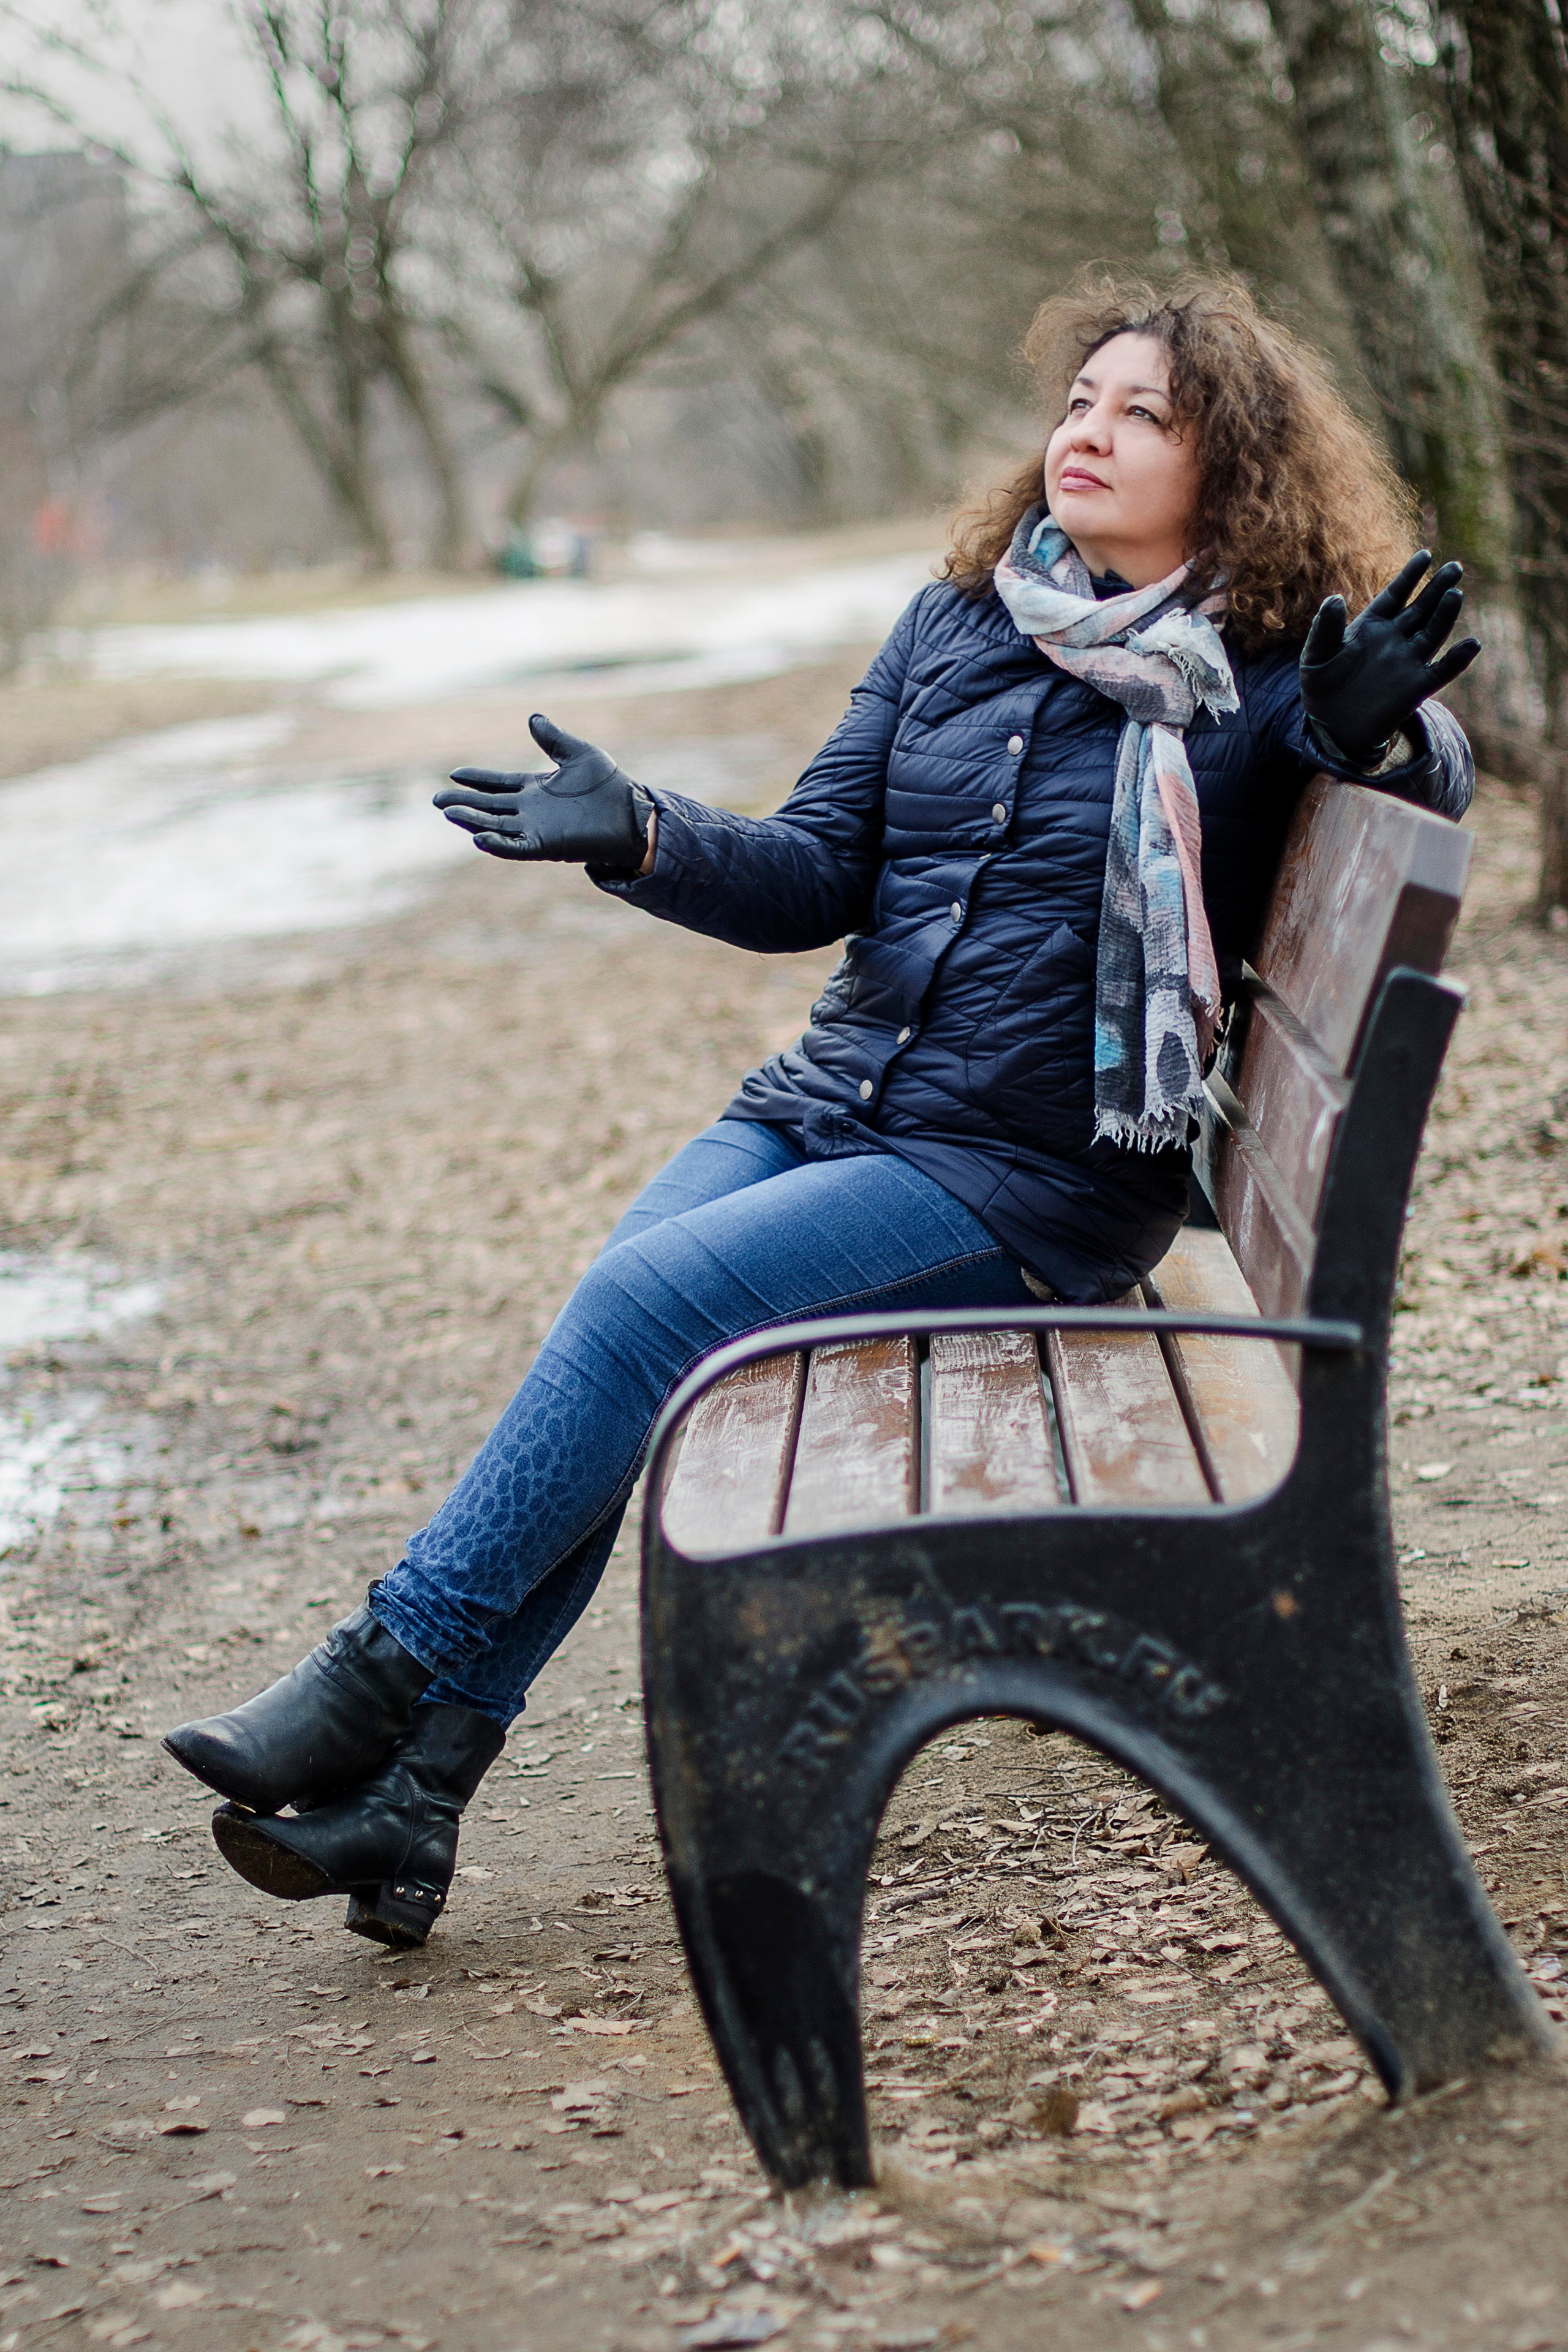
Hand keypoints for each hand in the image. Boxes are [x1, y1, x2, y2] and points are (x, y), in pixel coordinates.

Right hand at [434, 714, 652, 868]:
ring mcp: (537, 829)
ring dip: (472, 820)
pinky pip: (516, 847)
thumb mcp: (578, 754)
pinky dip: (498, 844)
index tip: (453, 773)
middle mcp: (532, 810)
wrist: (632, 814)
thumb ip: (553, 739)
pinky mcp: (546, 845)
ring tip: (449, 813)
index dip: (477, 779)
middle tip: (436, 800)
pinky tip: (478, 837)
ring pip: (495, 826)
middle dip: (463, 803)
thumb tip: (532, 718)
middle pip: (489, 806)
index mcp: (537, 789)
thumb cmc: (610, 786)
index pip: (498, 784)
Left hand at [1299, 550, 1480, 765]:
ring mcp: (1408, 662)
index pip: (1396, 594)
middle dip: (1438, 587)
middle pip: (1422, 608)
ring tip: (1455, 596)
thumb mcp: (1315, 657)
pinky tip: (1472, 644)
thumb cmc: (1322, 687)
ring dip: (1446, 615)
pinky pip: (1442, 670)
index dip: (1411, 575)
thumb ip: (1324, 629)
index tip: (1426, 555)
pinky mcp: (1416, 687)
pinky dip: (1457, 659)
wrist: (1332, 728)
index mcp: (1372, 625)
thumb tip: (1334, 597)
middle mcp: (1395, 639)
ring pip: (1433, 633)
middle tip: (1455, 568)